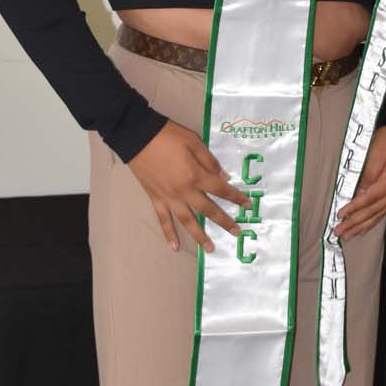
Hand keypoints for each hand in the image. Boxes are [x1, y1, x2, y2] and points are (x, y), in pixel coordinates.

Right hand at [127, 121, 249, 251]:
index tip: (247, 205)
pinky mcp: (155, 199)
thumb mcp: (194, 142)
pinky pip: (163, 220)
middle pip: (208, 210)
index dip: (236, 197)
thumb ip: (210, 162)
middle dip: (224, 222)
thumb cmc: (167, 136)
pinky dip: (168, 233)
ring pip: (187, 221)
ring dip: (199, 236)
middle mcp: (184, 191)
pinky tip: (174, 247)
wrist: (137, 137)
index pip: (220, 190)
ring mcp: (169, 198)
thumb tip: (224, 179)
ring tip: (210, 249)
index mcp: (195, 175)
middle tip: (236, 232)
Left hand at [332, 127, 385, 240]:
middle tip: (339, 231)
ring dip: (362, 227)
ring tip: (348, 235)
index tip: (340, 215)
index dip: (354, 208)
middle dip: (355, 223)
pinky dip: (372, 221)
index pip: (369, 199)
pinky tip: (363, 228)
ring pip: (377, 215)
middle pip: (373, 211)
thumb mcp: (376, 153)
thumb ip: (366, 175)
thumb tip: (357, 193)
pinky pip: (382, 211)